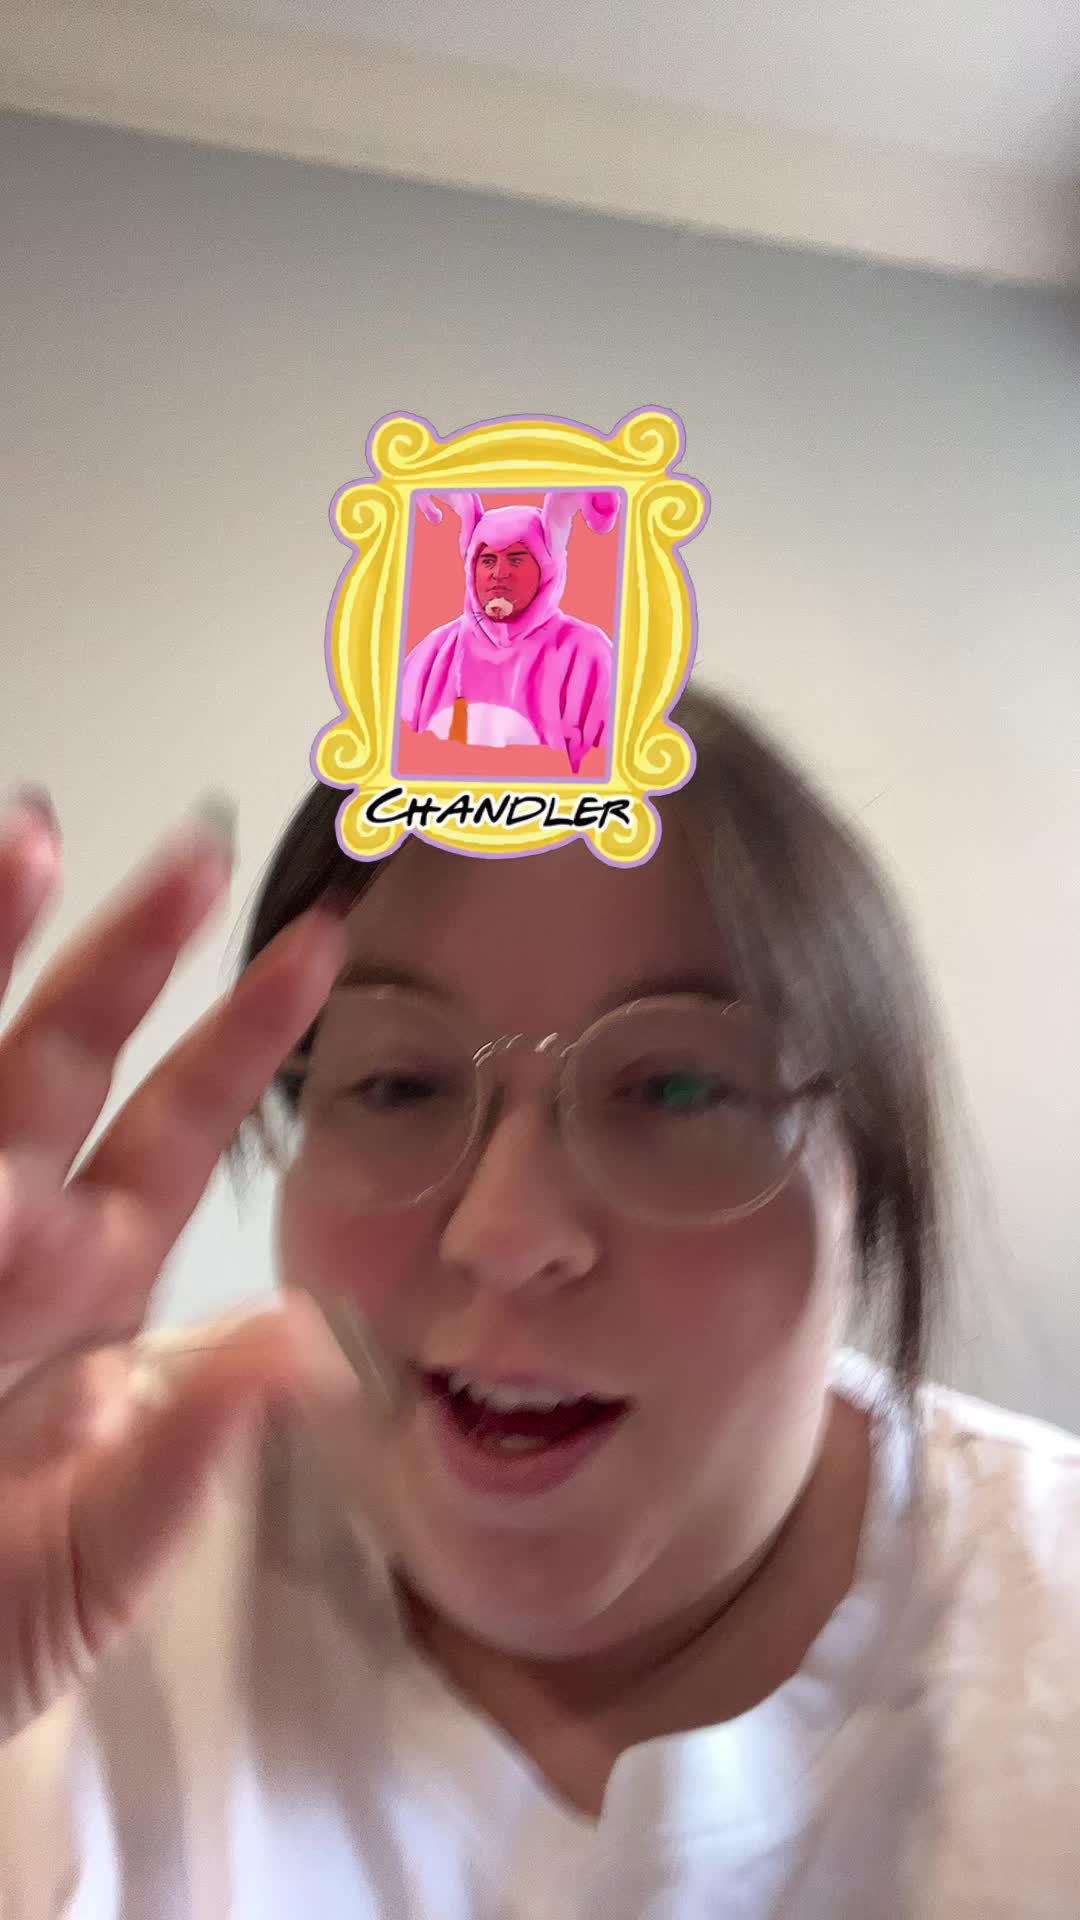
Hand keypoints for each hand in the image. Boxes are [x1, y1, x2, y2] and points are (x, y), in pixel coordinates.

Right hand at [0, 793, 346, 1740]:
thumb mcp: (97, 1557)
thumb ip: (188, 1457)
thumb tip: (305, 1345)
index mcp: (87, 1283)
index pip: (175, 1128)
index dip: (244, 1035)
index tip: (323, 942)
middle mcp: (7, 1236)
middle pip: (66, 1064)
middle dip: (124, 953)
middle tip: (194, 849)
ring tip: (27, 835)